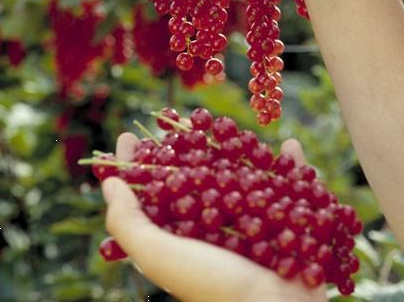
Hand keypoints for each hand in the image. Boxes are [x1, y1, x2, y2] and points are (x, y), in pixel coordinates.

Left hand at [101, 134, 325, 301]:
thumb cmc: (214, 287)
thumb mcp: (160, 257)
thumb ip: (129, 224)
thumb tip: (109, 184)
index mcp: (183, 234)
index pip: (152, 191)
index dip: (135, 164)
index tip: (127, 136)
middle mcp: (213, 225)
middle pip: (194, 175)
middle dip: (186, 146)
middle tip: (178, 119)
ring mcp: (249, 222)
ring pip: (239, 174)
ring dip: (237, 149)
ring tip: (231, 126)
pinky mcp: (284, 223)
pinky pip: (291, 188)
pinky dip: (294, 168)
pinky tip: (291, 147)